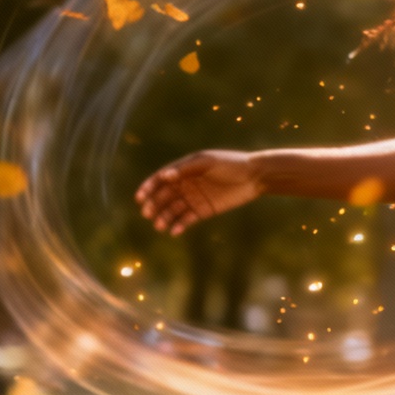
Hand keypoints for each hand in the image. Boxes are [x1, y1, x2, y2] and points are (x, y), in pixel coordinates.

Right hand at [135, 150, 261, 234]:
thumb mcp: (207, 162)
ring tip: (159, 226)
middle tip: (147, 214)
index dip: (149, 188)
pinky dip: (180, 225)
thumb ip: (186, 169)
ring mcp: (194, 198)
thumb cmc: (230, 164)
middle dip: (154, 205)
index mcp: (184, 169)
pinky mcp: (204, 210)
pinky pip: (187, 219)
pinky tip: (174, 231)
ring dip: (165, 217)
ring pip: (174, 209)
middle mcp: (186, 184)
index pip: (161, 179)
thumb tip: (164, 176)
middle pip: (164, 196)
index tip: (140, 198)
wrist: (254, 176)